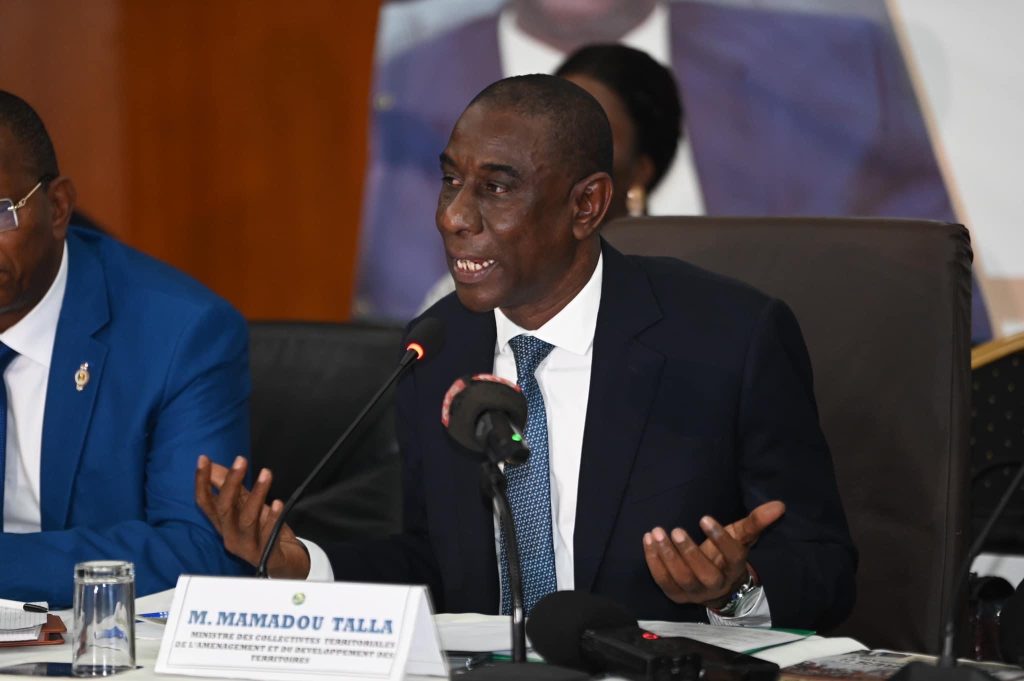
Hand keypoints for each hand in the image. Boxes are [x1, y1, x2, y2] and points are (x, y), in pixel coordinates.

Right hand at [195, 455, 310, 578]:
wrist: (281, 562)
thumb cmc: (261, 533)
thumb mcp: (246, 507)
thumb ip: (233, 488)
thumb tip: (214, 466)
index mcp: (223, 524)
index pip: (205, 502)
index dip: (201, 481)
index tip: (203, 459)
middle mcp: (230, 535)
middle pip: (224, 508)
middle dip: (230, 482)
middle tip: (240, 461)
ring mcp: (247, 546)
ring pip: (247, 519)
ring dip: (257, 494)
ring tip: (266, 474)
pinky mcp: (265, 553)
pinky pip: (268, 534)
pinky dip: (272, 517)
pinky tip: (277, 503)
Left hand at [642, 500, 784, 608]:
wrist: (715, 587)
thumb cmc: (725, 555)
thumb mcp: (740, 537)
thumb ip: (755, 521)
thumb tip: (779, 505)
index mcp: (734, 568)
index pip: (732, 555)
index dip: (720, 538)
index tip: (704, 517)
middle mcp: (716, 585)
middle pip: (705, 574)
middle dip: (689, 553)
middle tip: (676, 529)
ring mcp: (694, 593)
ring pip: (681, 579)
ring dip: (667, 556)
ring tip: (656, 532)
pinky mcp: (676, 595)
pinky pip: (663, 581)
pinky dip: (653, 562)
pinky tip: (647, 540)